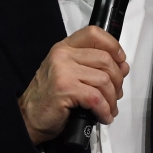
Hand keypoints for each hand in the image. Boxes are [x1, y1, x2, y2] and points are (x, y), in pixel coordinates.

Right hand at [17, 26, 128, 144]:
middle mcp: (62, 55)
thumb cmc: (50, 98)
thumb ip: (93, 66)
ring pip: (104, 80)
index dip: (113, 46)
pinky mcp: (65, 88)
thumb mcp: (70, 74)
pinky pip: (96, 98)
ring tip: (109, 108)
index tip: (121, 62)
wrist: (29, 118)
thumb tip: (123, 67)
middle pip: (105, 60)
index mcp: (64, 48)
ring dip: (112, 99)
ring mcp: (62, 71)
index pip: (94, 34)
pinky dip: (105, 110)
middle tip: (116, 94)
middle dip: (117, 81)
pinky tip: (104, 116)